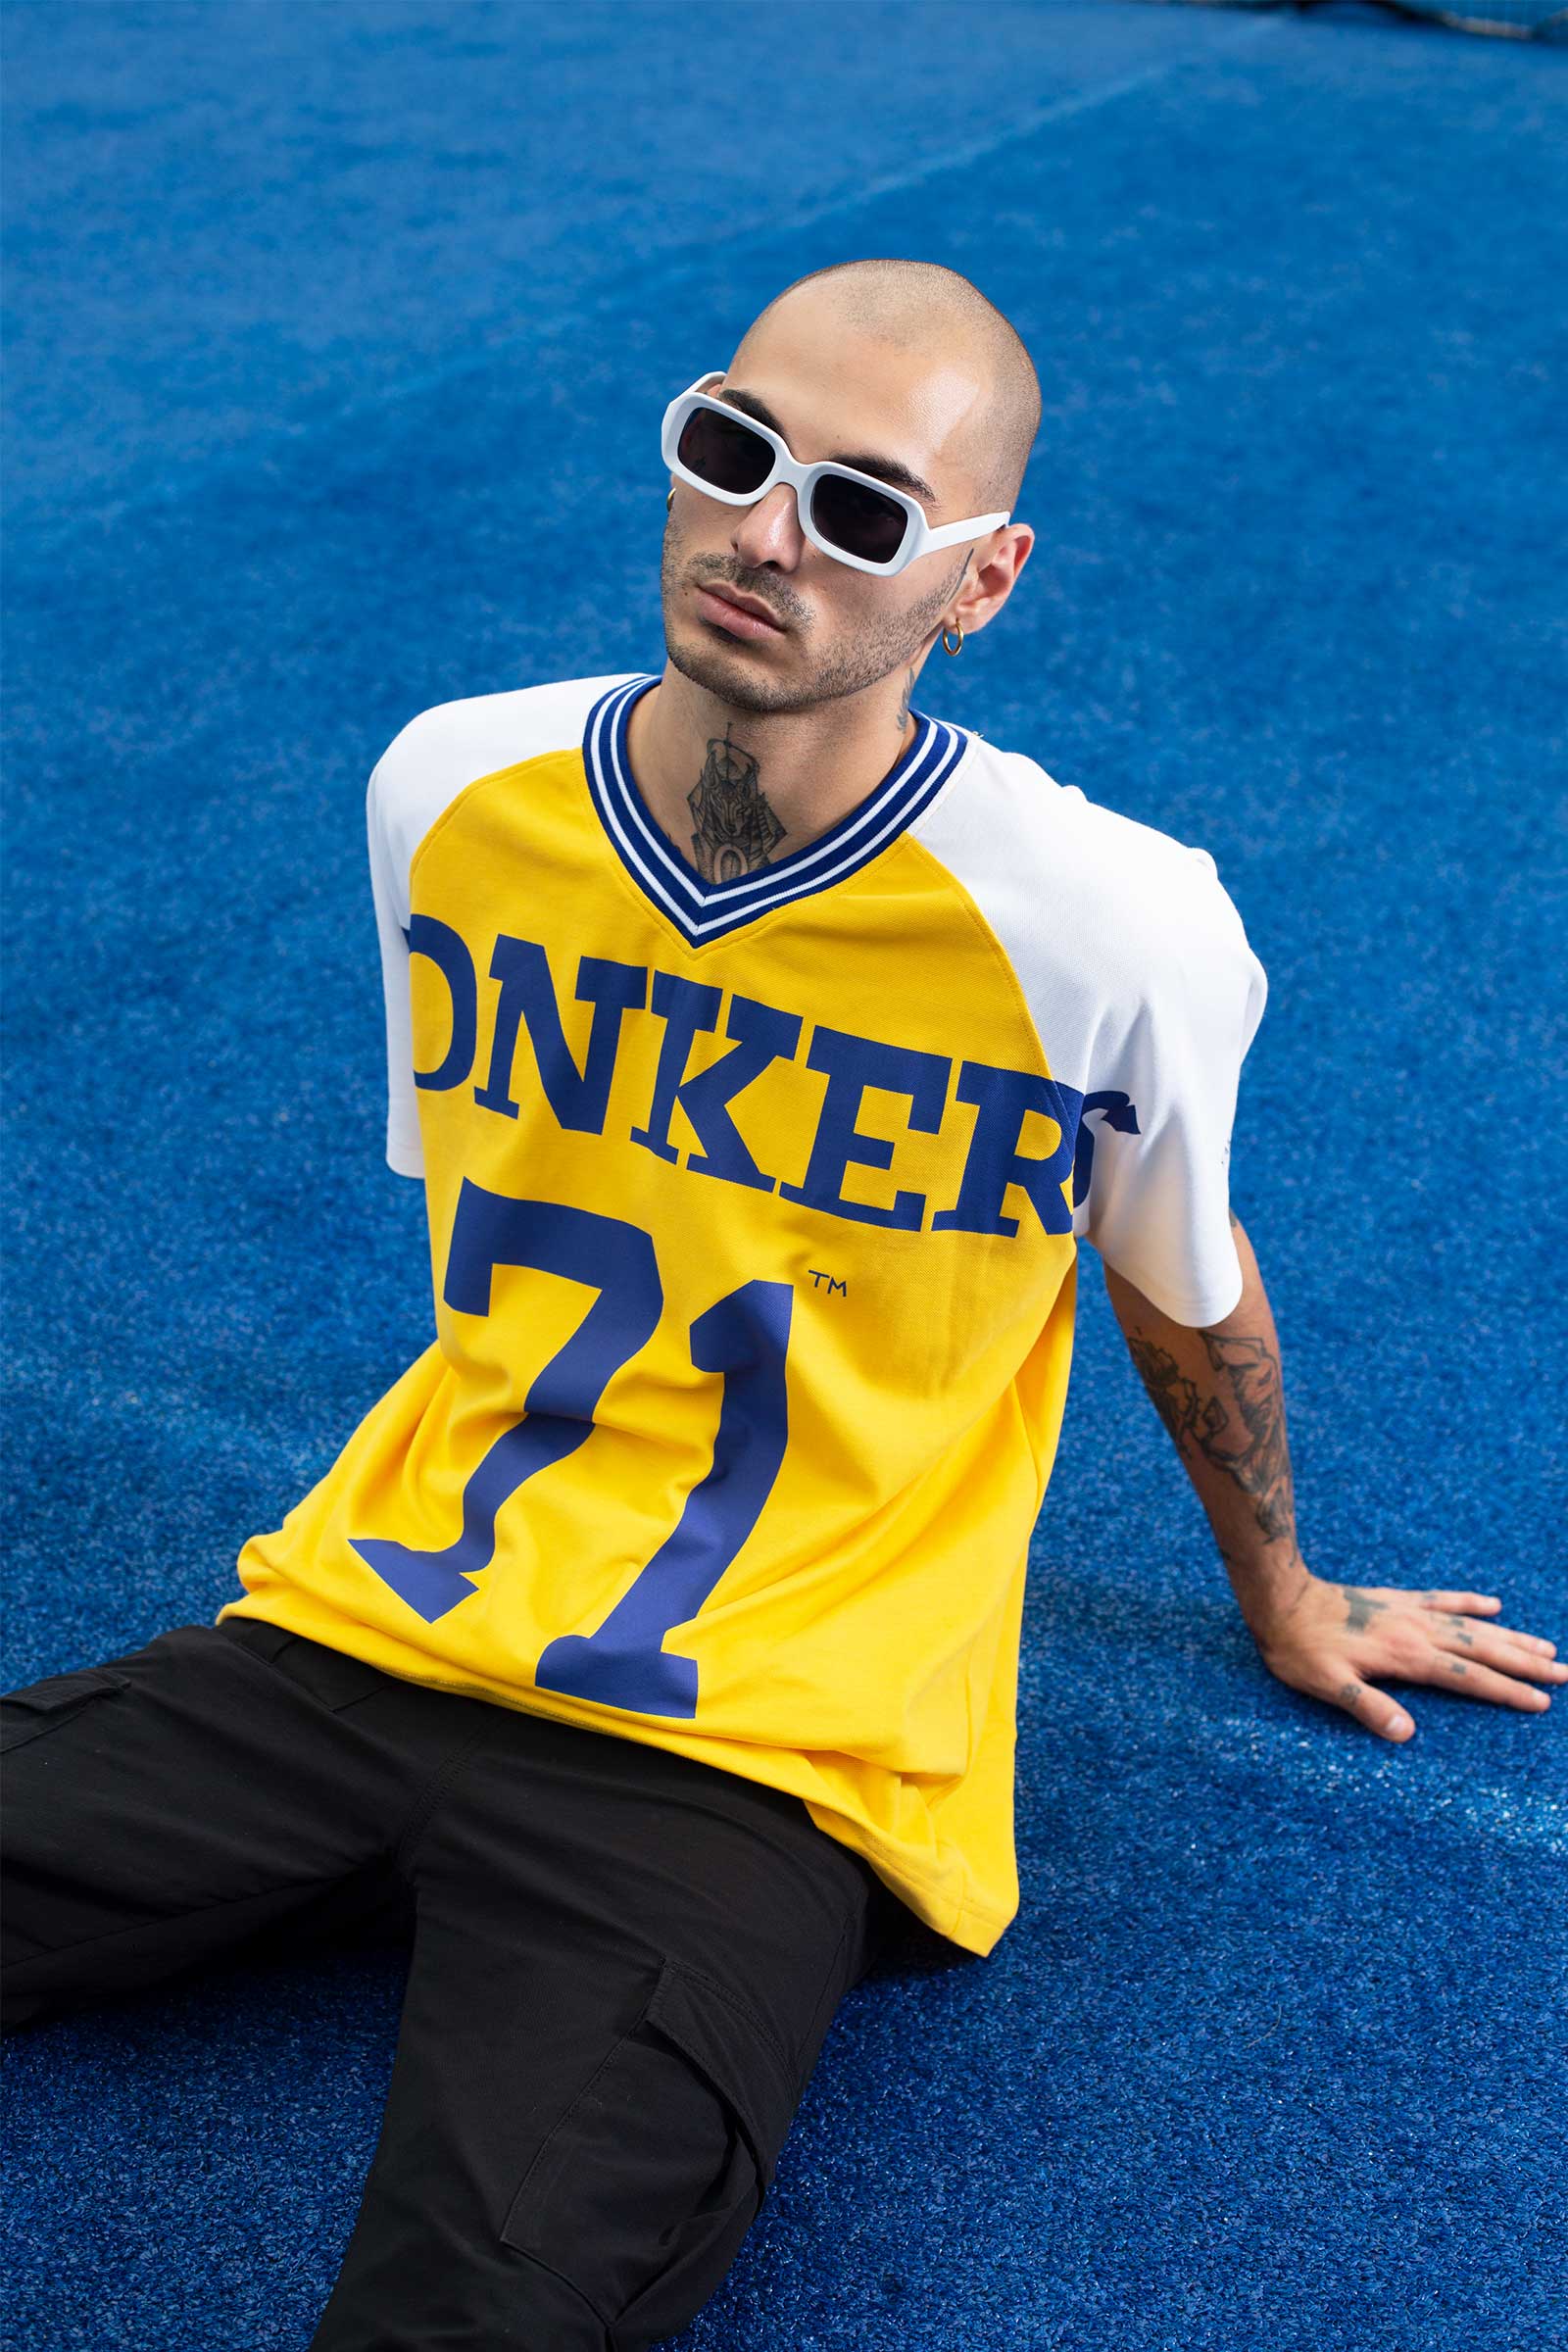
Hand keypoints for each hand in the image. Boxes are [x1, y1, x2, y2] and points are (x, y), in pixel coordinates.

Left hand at [1245, 1570, 1565, 1741]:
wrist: (1281, 1598)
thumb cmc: (1300, 1649)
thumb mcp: (1326, 1686)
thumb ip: (1367, 1708)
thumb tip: (1406, 1735)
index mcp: (1407, 1657)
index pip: (1468, 1678)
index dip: (1507, 1691)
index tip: (1542, 1702)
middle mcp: (1417, 1631)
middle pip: (1483, 1649)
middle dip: (1526, 1664)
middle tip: (1565, 1674)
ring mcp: (1410, 1612)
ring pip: (1473, 1625)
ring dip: (1510, 1636)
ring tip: (1546, 1647)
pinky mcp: (1397, 1600)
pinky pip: (1443, 1600)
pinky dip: (1470, 1602)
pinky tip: (1493, 1604)